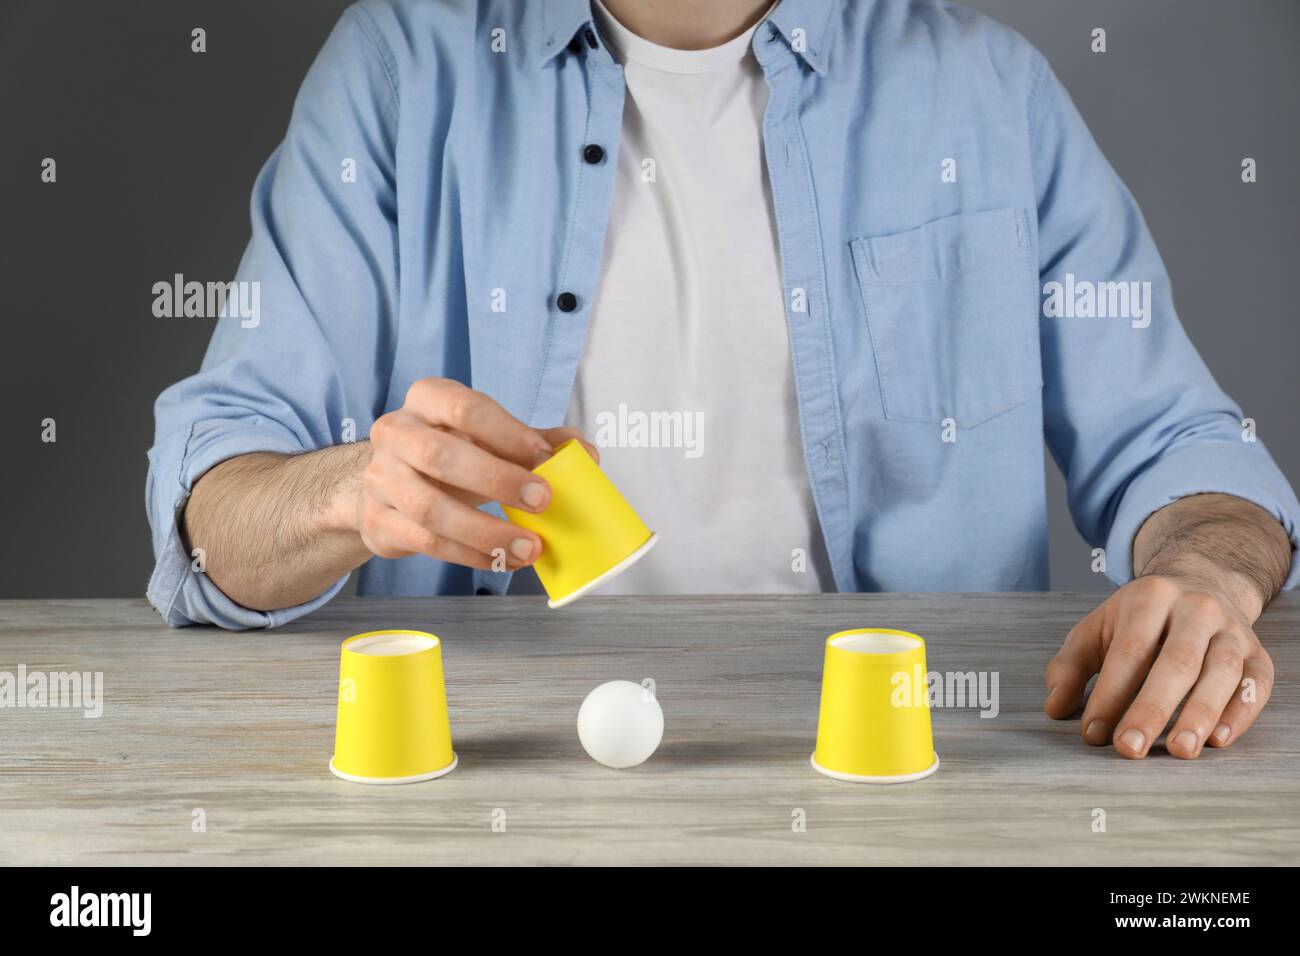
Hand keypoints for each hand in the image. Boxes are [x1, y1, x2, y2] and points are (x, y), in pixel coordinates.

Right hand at [358, 377, 595, 570]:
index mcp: (427, 399)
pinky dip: (471, 555)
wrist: (387, 484)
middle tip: (543, 501)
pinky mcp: (377, 521)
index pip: (466, 409)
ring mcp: (380, 479)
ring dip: (486, 532)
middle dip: (497, 480)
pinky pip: (427, 542)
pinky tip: (503, 559)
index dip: (508, 434)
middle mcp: (395, 433)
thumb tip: (585, 453)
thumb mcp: (487, 438)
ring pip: (430, 509)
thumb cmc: (448, 453)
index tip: (546, 460)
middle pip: (441, 456)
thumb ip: (534, 442)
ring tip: (529, 547)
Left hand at [1044, 574, 1273, 758]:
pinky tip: (1218, 739)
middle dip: (1151, 709)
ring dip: (1200, 715)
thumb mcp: (1096, 630)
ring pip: (1221, 673)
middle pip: (1176, 662)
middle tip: (1130, 748)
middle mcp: (1195, 609)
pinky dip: (1241, 713)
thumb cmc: (1138, 620)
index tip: (1093, 733)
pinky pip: (1255, 684)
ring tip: (1179, 750)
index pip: (1129, 651)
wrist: (1200, 585)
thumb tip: (1055, 707)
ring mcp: (1231, 630)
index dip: (1109, 694)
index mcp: (1149, 598)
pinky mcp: (1258, 653)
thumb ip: (1070, 667)